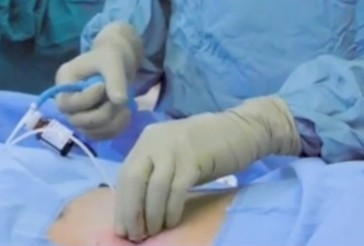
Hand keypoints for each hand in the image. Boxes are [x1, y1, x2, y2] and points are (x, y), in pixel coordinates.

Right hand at [54, 22, 142, 139]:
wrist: (118, 62)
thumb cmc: (110, 56)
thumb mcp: (113, 61)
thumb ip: (115, 79)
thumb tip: (119, 101)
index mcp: (64, 81)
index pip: (66, 103)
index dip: (86, 100)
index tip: (103, 86)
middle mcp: (67, 101)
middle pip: (77, 121)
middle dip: (102, 113)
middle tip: (120, 99)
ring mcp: (78, 114)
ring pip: (90, 131)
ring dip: (112, 123)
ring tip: (127, 106)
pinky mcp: (91, 124)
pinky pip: (101, 135)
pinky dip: (116, 128)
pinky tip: (126, 113)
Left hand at [113, 96, 300, 241]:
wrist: (242, 129)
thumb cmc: (209, 147)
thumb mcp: (174, 156)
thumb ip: (156, 173)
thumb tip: (139, 209)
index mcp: (147, 139)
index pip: (125, 174)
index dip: (122, 204)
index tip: (121, 228)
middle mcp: (156, 141)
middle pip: (132, 179)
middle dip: (131, 211)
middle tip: (135, 234)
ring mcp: (175, 148)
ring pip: (154, 187)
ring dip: (151, 214)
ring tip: (154, 232)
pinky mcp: (194, 158)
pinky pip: (176, 189)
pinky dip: (171, 209)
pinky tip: (172, 221)